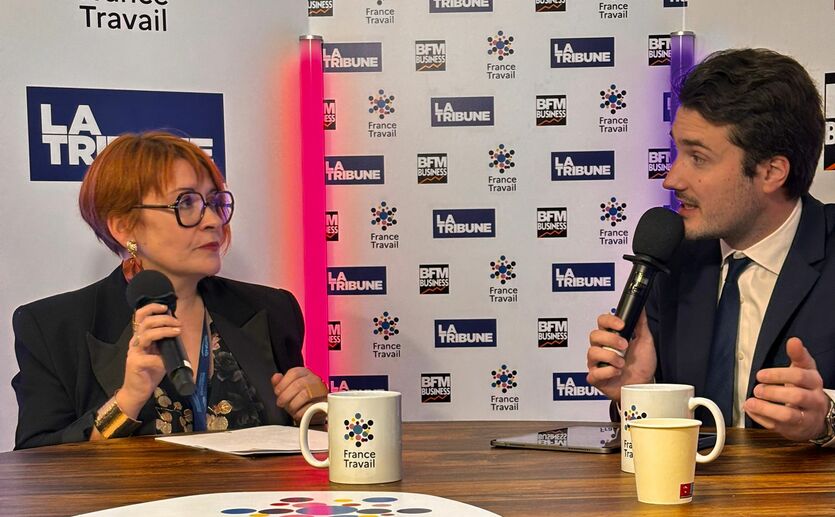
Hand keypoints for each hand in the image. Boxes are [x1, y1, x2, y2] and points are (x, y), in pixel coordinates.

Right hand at [116, 303, 177, 418]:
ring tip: (176, 331)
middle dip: (164, 319)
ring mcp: (134, 353)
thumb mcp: (160, 354)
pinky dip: (161, 359)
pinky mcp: (135, 364)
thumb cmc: (149, 372)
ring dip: (164, 331)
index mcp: (140, 338)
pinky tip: (166, 362)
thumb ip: (165, 343)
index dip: (151, 308)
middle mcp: (136, 342)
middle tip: (177, 323)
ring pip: (146, 335)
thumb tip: (179, 331)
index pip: (141, 317)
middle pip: (145, 322)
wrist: (137, 392)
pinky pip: (150, 358)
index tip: (166, 308)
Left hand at [271, 367, 327, 422]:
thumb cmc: (300, 399)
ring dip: (293, 404)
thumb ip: (280, 382)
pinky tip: (298, 414)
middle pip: (298, 384)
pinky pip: (311, 407)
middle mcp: (314, 379)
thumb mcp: (287, 389)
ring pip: (305, 394)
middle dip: (286, 396)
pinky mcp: (324, 403)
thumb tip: (276, 377)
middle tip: (281, 403)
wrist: (314, 412)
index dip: (282, 384)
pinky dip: (301, 412)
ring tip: (290, 409)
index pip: (294, 373)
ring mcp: (321, 391)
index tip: (277, 392)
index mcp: (304, 373)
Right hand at [586, 310, 655, 401]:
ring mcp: (596, 363)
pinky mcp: (595, 378)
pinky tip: (617, 372)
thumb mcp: (645, 341)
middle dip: (611, 339)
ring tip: (622, 364)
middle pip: (594, 335)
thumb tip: (640, 308)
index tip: (622, 325)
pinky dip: (608, 372)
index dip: (609, 321)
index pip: (602, 321)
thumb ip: (640, 324)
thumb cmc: (642, 366)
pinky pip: (594, 372)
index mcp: (611, 337)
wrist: (644, 386)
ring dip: (611, 357)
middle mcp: (601, 348)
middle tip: (624, 346)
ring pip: (592, 352)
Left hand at [743, 337, 828, 441]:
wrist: (816, 417)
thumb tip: (794, 340)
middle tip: (757, 388)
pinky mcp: (795, 430)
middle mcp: (814, 400)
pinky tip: (751, 410)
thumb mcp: (804, 370)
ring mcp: (806, 417)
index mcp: (814, 382)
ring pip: (788, 415)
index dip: (778, 374)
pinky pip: (778, 426)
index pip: (800, 376)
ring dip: (765, 408)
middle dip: (772, 392)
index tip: (760, 374)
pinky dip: (761, 418)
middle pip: (796, 396)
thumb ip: (798, 356)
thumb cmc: (805, 389)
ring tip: (750, 401)